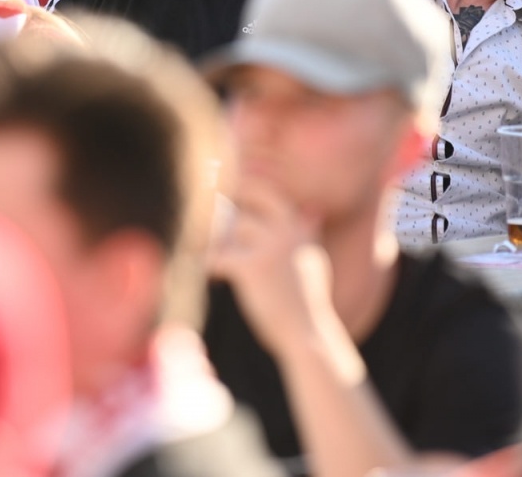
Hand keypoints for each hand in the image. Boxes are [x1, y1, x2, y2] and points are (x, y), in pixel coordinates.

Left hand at [210, 185, 331, 356]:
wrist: (307, 336)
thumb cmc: (305, 302)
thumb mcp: (313, 260)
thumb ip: (309, 232)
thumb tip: (312, 210)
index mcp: (298, 226)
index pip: (265, 190)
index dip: (242, 186)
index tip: (224, 190)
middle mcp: (286, 230)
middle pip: (245, 197)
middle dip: (225, 204)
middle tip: (208, 214)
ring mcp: (270, 247)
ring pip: (230, 228)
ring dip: (218, 241)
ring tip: (212, 255)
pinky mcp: (252, 268)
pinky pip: (218, 256)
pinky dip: (211, 265)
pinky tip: (213, 277)